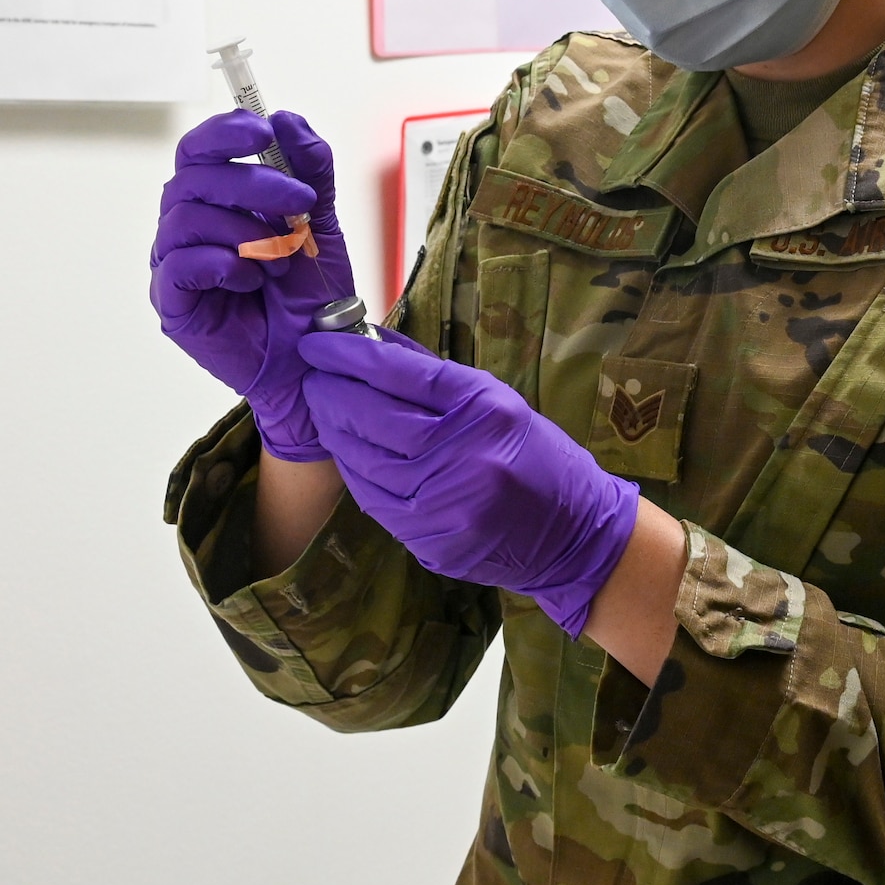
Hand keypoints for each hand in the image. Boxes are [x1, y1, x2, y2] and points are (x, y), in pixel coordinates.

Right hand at [150, 109, 354, 458]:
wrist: (316, 359)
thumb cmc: (310, 296)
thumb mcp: (321, 223)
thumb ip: (310, 171)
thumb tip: (287, 119)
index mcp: (215, 201)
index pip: (200, 151)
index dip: (224, 133)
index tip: (261, 131)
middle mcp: (187, 227)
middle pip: (193, 178)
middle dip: (251, 182)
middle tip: (298, 202)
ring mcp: (175, 265)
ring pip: (186, 218)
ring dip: (243, 229)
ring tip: (281, 255)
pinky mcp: (173, 304)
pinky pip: (179, 266)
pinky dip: (223, 263)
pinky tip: (253, 279)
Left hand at [298, 331, 638, 636]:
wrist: (572, 533)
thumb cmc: (533, 455)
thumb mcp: (495, 400)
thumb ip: (432, 374)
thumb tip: (371, 343)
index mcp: (482, 410)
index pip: (399, 375)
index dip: (351, 357)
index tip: (317, 344)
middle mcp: (463, 455)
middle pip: (374, 417)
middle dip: (332, 392)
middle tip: (312, 376)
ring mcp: (446, 503)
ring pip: (365, 461)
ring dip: (335, 431)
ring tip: (322, 409)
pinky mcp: (433, 540)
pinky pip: (375, 500)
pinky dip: (353, 471)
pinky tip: (345, 451)